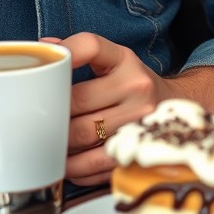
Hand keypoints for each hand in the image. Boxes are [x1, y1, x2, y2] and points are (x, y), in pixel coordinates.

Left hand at [42, 32, 170, 184]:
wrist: (174, 106)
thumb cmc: (133, 84)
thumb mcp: (115, 60)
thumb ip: (82, 54)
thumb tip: (44, 51)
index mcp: (126, 60)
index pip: (91, 46)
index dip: (64, 53)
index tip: (43, 65)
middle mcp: (137, 86)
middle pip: (77, 100)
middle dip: (52, 112)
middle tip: (39, 116)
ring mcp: (140, 119)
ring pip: (83, 134)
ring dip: (60, 141)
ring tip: (52, 139)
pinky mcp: (137, 148)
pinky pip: (95, 163)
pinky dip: (75, 166)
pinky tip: (68, 161)